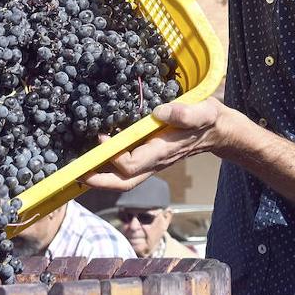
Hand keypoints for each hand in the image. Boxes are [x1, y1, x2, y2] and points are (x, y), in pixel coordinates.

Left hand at [82, 98, 230, 190]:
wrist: (218, 131)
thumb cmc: (209, 120)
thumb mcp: (203, 111)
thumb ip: (186, 113)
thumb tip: (159, 111)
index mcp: (162, 152)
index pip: (131, 164)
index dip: (112, 155)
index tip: (100, 136)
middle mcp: (154, 162)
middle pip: (123, 182)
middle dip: (99, 181)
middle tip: (76, 173)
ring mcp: (152, 163)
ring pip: (123, 180)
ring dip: (101, 178)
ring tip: (80, 169)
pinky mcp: (150, 157)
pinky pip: (127, 169)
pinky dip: (109, 167)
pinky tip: (97, 156)